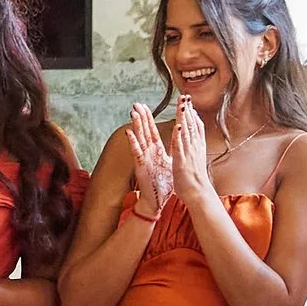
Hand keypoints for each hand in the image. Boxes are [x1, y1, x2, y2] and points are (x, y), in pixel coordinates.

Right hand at [126, 103, 173, 219]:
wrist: (156, 202)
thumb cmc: (162, 185)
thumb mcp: (170, 164)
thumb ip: (171, 152)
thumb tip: (177, 144)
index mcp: (156, 152)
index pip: (153, 132)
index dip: (150, 119)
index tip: (147, 106)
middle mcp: (148, 153)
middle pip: (145, 132)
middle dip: (142, 117)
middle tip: (137, 104)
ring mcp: (143, 159)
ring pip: (140, 139)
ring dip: (137, 126)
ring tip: (133, 113)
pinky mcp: (141, 167)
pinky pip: (136, 152)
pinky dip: (133, 143)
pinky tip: (129, 133)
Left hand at [170, 100, 215, 206]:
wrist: (198, 194)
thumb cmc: (195, 181)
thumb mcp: (195, 161)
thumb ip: (194, 151)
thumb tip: (194, 143)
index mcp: (197, 148)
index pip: (196, 127)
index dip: (193, 115)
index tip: (189, 103)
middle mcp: (195, 148)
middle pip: (192, 125)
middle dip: (188, 110)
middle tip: (185, 96)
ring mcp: (189, 154)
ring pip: (186, 132)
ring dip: (183, 118)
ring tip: (182, 104)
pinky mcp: (182, 161)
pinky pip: (180, 146)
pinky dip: (179, 136)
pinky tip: (178, 126)